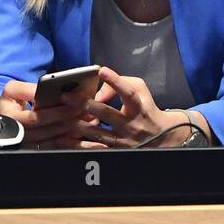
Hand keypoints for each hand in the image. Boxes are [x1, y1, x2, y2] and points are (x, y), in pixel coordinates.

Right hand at [0, 79, 97, 149]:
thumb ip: (28, 89)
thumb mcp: (12, 91)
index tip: (73, 105)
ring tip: (87, 120)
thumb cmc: (10, 103)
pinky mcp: (36, 148)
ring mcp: (28, 144)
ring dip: (71, 130)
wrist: (3, 120)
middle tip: (86, 112)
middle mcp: (20, 134)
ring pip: (53, 140)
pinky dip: (68, 140)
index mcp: (13, 118)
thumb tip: (46, 90)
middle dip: (68, 120)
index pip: (37, 117)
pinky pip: (54, 147)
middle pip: (48, 130)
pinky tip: (79, 133)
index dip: (56, 112)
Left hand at [72, 66, 195, 147]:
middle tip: (66, 97)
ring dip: (78, 125)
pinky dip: (78, 145)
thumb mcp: (141, 91)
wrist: (161, 136)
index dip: (116, 82)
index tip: (101, 71)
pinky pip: (95, 149)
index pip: (128, 93)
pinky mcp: (116, 151)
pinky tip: (63, 139)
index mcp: (139, 108)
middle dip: (86, 105)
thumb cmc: (145, 108)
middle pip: (108, 114)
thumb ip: (121, 83)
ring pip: (98, 133)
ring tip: (62, 117)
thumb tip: (99, 91)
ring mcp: (124, 141)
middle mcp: (132, 125)